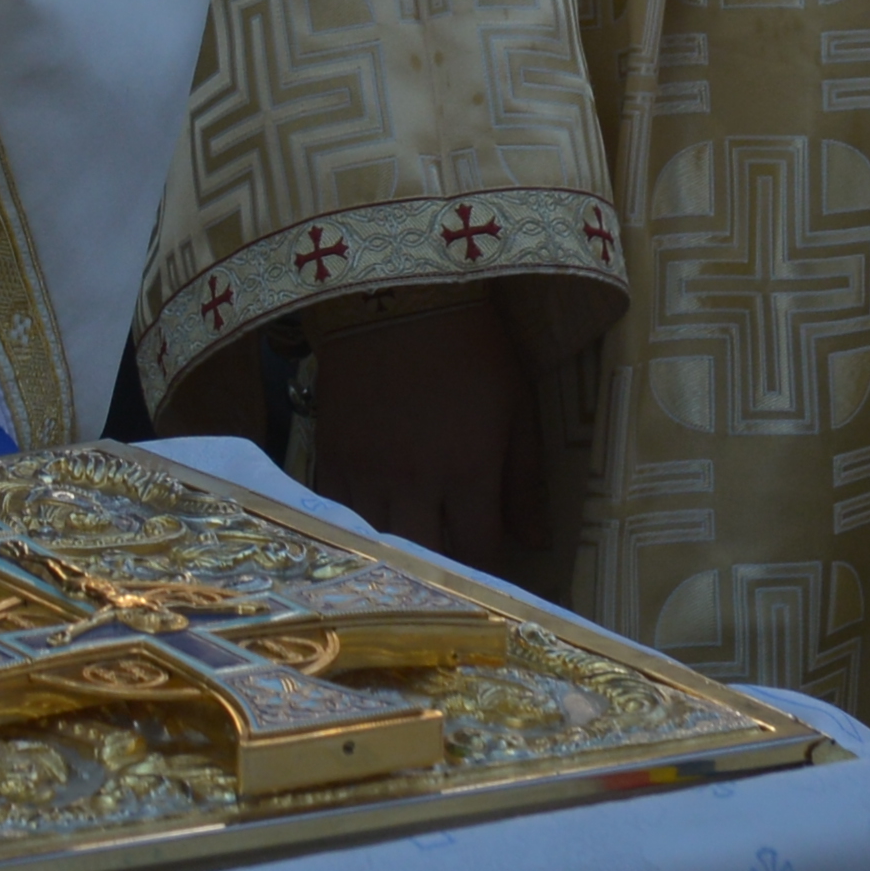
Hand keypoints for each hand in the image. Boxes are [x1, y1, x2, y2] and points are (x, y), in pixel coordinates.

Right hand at [303, 289, 547, 572]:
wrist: (396, 294)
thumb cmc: (471, 346)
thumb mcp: (515, 404)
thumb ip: (526, 479)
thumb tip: (538, 541)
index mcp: (469, 470)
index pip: (479, 552)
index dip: (489, 573)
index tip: (495, 576)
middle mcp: (417, 481)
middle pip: (425, 559)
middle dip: (443, 574)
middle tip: (452, 575)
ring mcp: (368, 470)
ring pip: (379, 541)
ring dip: (398, 554)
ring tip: (410, 559)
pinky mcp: (331, 453)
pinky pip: (337, 511)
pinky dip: (355, 526)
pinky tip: (367, 530)